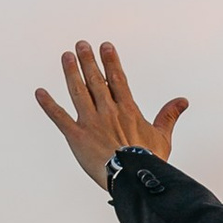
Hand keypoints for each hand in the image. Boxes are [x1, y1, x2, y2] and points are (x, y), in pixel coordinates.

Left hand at [35, 40, 189, 186]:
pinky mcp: (76, 136)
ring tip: (66, 56)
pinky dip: (49, 105)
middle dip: (88, 60)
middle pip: (96, 80)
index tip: (105, 46)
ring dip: (71, 72)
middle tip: (81, 44)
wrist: (132, 177)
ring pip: (78, 92)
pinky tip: (40, 92)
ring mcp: (90, 122)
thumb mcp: (162, 136)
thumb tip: (182, 101)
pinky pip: (60, 118)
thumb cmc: (149, 160)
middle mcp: (107, 111)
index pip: (117, 79)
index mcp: (127, 110)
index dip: (110, 61)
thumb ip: (169, 115)